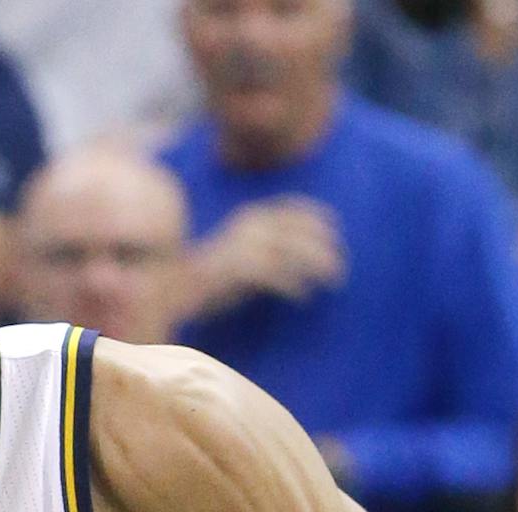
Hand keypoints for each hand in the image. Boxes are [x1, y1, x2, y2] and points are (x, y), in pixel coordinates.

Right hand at [190, 197, 345, 310]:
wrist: (175, 288)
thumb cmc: (213, 277)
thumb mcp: (244, 251)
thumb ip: (269, 247)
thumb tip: (303, 254)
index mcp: (252, 216)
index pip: (294, 209)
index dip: (319, 218)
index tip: (336, 231)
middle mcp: (251, 225)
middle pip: (301, 230)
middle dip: (327, 246)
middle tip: (342, 267)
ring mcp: (245, 245)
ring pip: (295, 250)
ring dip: (319, 265)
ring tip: (334, 281)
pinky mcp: (239, 268)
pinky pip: (277, 274)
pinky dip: (294, 286)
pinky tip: (304, 297)